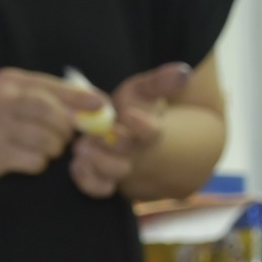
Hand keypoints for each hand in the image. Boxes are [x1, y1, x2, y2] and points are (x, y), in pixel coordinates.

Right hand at [0, 67, 106, 181]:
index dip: (81, 98)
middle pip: (52, 114)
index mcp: (10, 82)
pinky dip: (39, 162)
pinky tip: (30, 158)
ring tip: (47, 147)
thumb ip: (41, 94)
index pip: (53, 88)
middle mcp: (3, 102)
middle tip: (66, 135)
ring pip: (45, 140)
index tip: (101, 105)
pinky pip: (33, 161)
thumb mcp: (6, 92)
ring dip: (54, 147)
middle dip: (66, 127)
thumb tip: (86, 101)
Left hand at [69, 61, 191, 197]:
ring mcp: (123, 170)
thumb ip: (160, 82)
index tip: (130, 115)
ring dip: (95, 163)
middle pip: (127, 157)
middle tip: (92, 137)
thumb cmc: (139, 109)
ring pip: (112, 175)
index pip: (151, 131)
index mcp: (150, 132)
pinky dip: (86, 181)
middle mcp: (137, 155)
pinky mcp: (108, 180)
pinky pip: (99, 189)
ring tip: (81, 148)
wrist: (138, 138)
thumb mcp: (147, 92)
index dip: (142, 125)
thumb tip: (184, 72)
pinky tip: (77, 164)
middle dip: (108, 147)